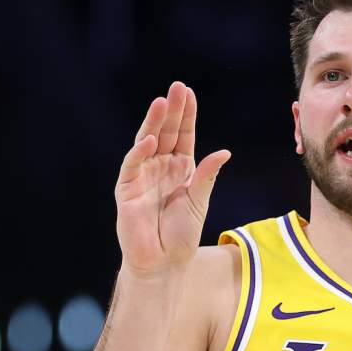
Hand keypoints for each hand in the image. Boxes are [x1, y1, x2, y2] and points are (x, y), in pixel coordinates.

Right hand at [115, 82, 230, 274]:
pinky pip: (132, 166)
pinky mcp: (127, 190)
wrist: (164, 262)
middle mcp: (160, 167)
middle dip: (171, 110)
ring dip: (153, 122)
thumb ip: (207, 176)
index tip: (189, 93)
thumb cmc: (182, 234)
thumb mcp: (199, 201)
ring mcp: (143, 177)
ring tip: (161, 102)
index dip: (186, 115)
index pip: (183, 135)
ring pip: (147, 143)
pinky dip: (139, 153)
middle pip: (165, 133)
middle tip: (176, 87)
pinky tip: (149, 140)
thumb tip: (224, 152)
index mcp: (180, 168)